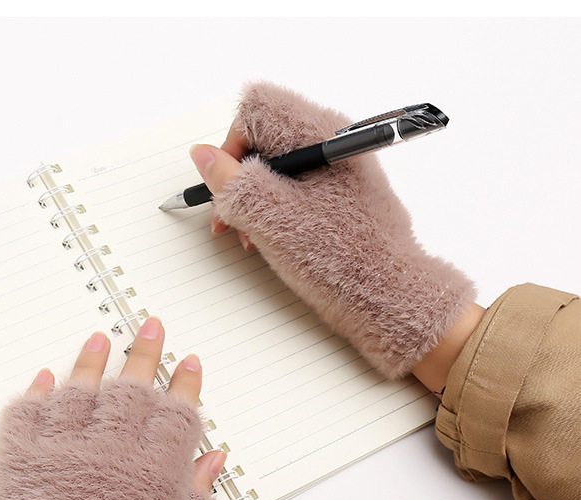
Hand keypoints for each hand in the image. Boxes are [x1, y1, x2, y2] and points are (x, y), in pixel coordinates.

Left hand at [0, 317, 223, 499]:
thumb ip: (198, 497)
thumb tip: (213, 457)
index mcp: (158, 473)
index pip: (177, 410)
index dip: (186, 383)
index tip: (189, 361)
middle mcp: (113, 453)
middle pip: (132, 388)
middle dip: (145, 353)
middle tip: (149, 326)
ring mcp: (63, 455)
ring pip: (80, 390)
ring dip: (92, 362)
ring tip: (99, 339)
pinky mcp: (20, 468)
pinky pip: (26, 416)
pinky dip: (37, 393)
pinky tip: (47, 377)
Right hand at [188, 82, 477, 382]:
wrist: (389, 298)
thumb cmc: (338, 259)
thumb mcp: (268, 218)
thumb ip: (230, 182)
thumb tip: (202, 155)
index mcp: (319, 133)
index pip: (256, 110)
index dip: (230, 147)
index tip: (225, 188)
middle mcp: (332, 141)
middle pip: (265, 139)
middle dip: (239, 179)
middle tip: (230, 219)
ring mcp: (340, 169)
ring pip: (278, 168)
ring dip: (254, 201)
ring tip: (251, 238)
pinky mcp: (343, 195)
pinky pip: (297, 190)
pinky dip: (276, 211)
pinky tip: (273, 240)